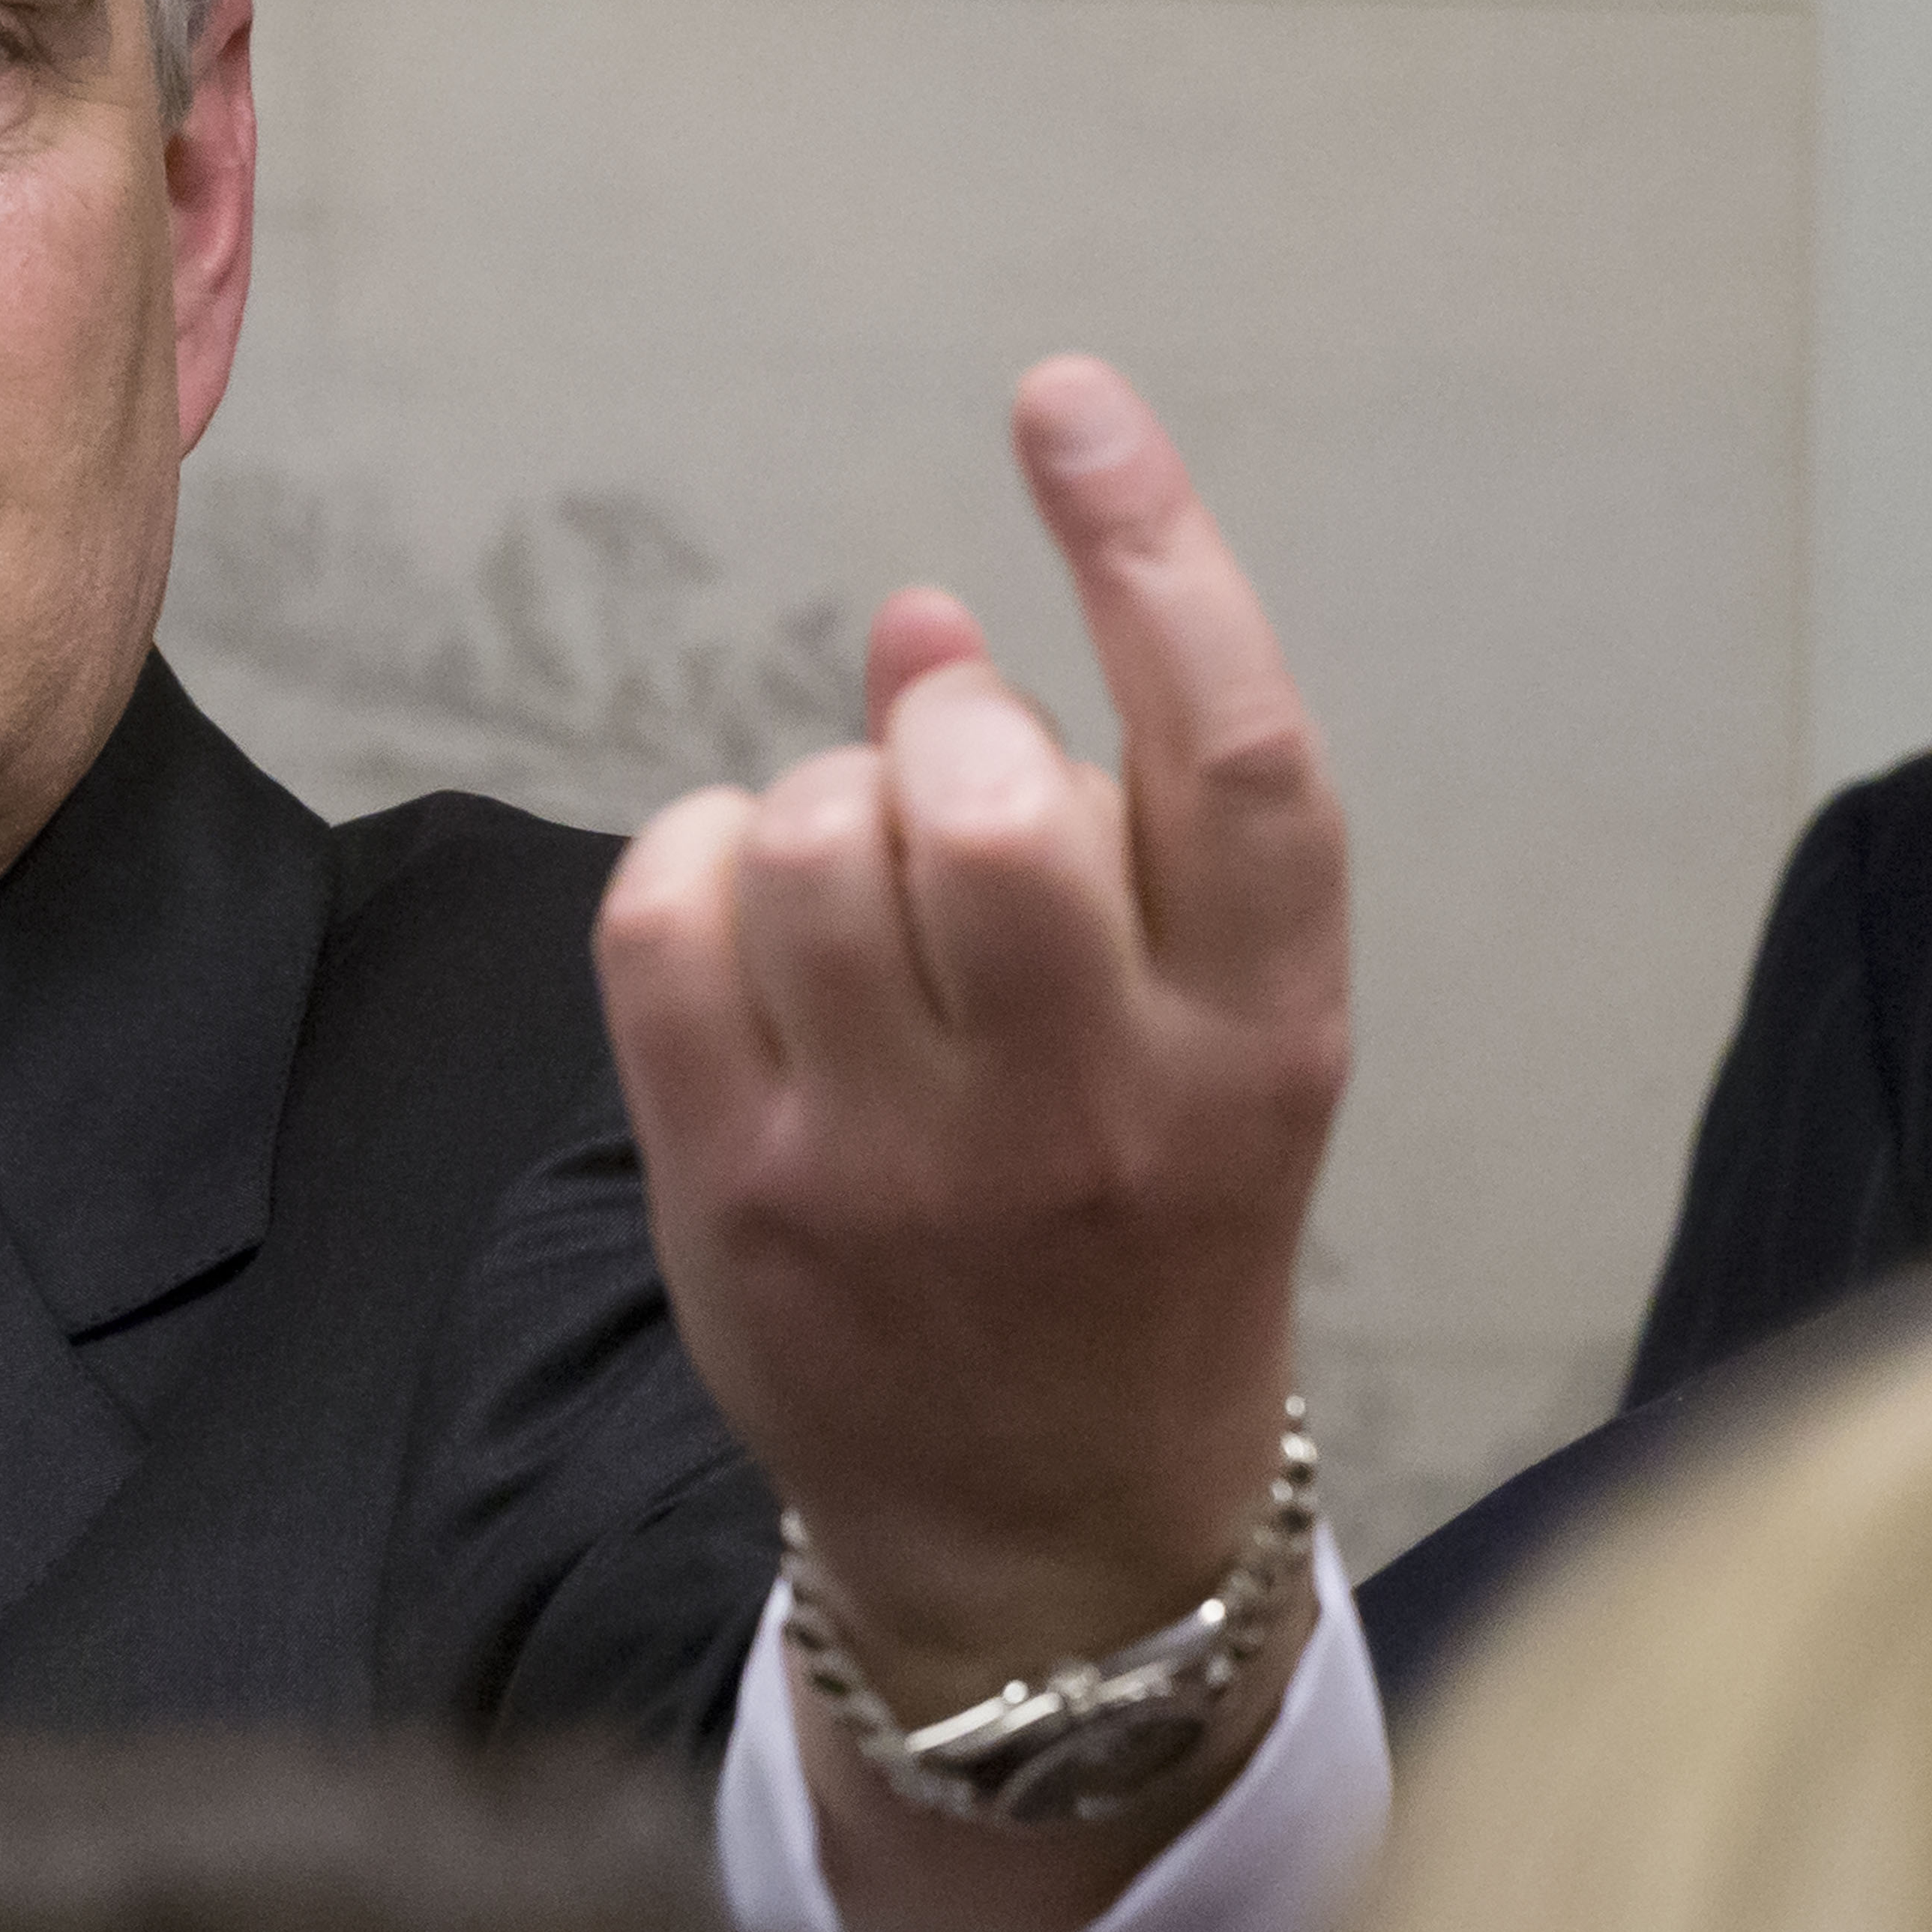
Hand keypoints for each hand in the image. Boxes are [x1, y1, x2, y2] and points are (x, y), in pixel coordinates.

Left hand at [595, 358, 1346, 1931]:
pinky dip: (691, 862)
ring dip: (818, 807)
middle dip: (952, 737)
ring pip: (811, 837)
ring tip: (857, 894)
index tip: (1064, 402)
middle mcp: (1100, 1104)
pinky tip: (745, 917)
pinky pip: (666, 915)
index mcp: (1265, 1040)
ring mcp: (905, 1163)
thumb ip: (1107, 824)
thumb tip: (916, 617)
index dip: (1153, 550)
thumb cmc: (1137, 1224)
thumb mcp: (1205, 1035)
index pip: (1232, 759)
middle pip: (993, 794)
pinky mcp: (740, 1193)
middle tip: (952, 797)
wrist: (1047, 1529)